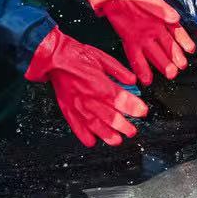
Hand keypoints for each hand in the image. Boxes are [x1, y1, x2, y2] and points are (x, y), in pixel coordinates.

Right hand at [25, 28, 148, 147]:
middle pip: (110, 117)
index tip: (143, 112)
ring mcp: (78, 106)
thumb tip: (132, 80)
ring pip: (95, 126)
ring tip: (117, 140)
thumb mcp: (102, 57)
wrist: (53, 58)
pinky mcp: (68, 109)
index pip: (121, 100)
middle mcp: (89, 98)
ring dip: (107, 135)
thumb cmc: (77, 56)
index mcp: (100, 84)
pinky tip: (92, 141)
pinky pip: (76, 127)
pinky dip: (84, 136)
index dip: (134, 107)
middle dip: (124, 126)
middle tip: (132, 131)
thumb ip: (118, 71)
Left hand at [86, 0, 194, 84]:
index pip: (177, 32)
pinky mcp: (129, 40)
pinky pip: (136, 56)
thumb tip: (176, 19)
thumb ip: (163, 9)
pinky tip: (146, 79)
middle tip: (180, 68)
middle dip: (174, 58)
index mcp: (161, 19)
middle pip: (167, 46)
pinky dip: (141, 67)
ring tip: (170, 75)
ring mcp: (141, 37)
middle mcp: (153, 30)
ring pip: (154, 53)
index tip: (191, 50)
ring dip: (162, 64)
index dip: (184, 41)